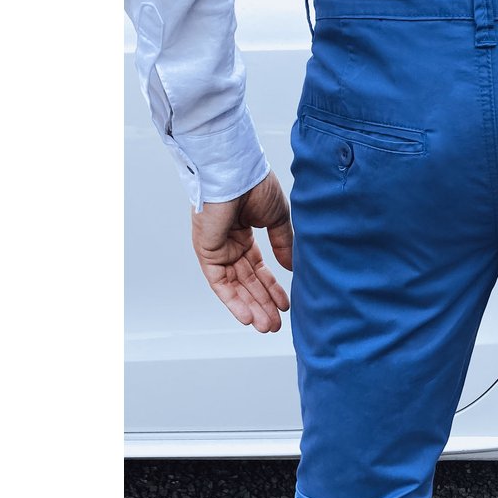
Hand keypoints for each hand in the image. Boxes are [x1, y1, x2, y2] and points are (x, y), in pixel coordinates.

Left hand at [190, 171, 292, 332]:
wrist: (236, 171)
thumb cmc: (255, 185)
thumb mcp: (277, 218)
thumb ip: (283, 244)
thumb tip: (291, 269)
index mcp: (242, 234)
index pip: (257, 269)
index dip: (272, 288)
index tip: (286, 305)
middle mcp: (228, 244)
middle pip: (247, 282)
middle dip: (262, 304)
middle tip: (276, 325)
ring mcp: (216, 249)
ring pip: (235, 287)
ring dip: (251, 307)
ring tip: (266, 327)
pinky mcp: (207, 252)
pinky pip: (219, 284)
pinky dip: (233, 301)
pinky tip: (248, 318)